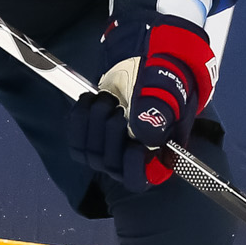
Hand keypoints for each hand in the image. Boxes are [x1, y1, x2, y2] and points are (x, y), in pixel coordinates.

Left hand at [68, 14, 214, 187]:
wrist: (149, 65)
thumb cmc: (167, 80)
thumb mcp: (170, 91)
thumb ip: (160, 111)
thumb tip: (144, 132)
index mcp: (159, 155)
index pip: (139, 179)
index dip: (133, 167)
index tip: (134, 144)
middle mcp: (132, 159)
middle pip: (110, 164)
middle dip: (111, 130)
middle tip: (118, 105)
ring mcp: (110, 150)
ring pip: (90, 153)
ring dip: (93, 122)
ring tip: (106, 98)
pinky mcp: (91, 138)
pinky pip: (75, 140)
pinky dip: (78, 119)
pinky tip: (88, 101)